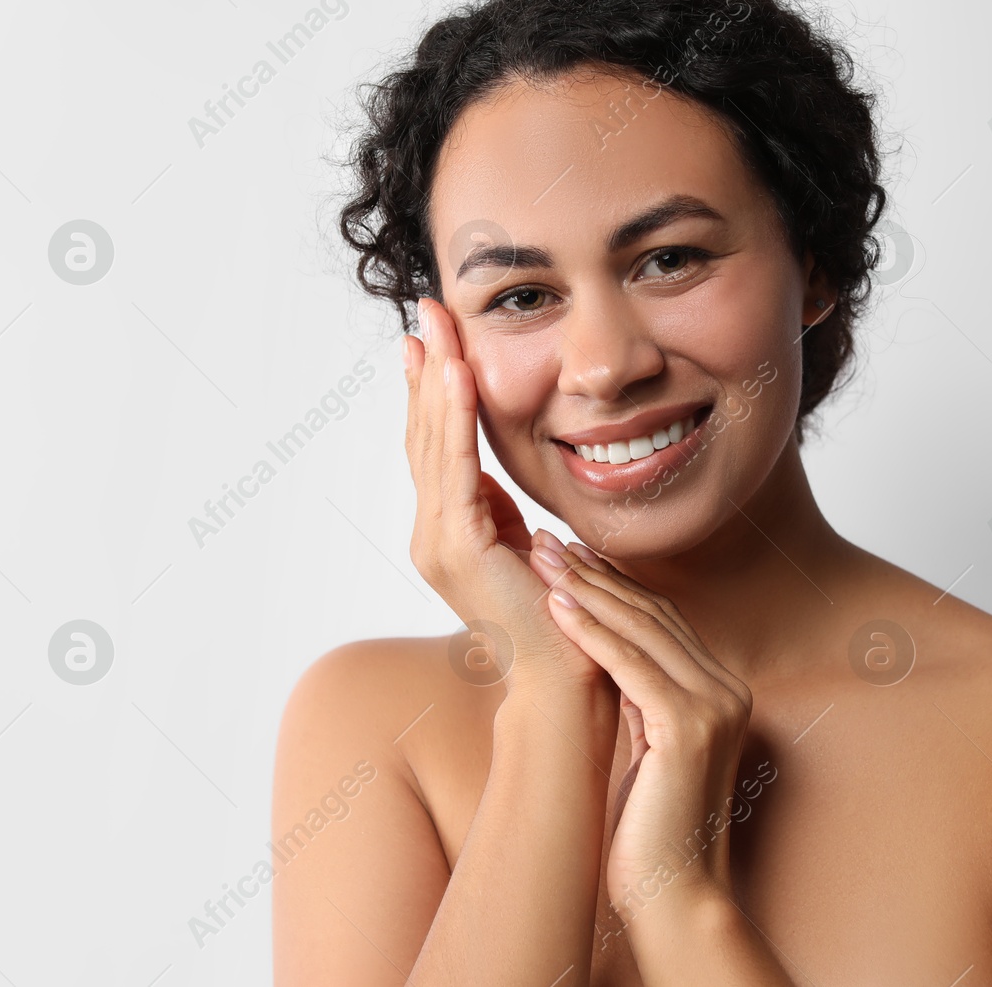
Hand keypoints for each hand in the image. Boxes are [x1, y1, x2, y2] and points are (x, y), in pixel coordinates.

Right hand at [403, 297, 605, 694]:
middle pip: (424, 433)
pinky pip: (453, 468)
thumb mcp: (530, 549)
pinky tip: (456, 373)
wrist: (567, 681)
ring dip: (435, 378)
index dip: (433, 390)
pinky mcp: (457, 547)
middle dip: (426, 367)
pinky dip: (453, 417)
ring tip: (436, 325)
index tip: (433, 338)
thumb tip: (496, 478)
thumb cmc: (563, 619)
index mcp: (451, 533)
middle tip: (425, 308)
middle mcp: (433, 535)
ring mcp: (438, 542)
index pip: (438, 446)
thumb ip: (506, 515)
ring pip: (433, 443)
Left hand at [525, 535, 752, 918]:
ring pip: (643, 632)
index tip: (571, 556)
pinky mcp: (689, 729)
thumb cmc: (652, 830)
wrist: (676, 893)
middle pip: (654, 615)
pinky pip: (632, 667)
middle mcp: (727, 691)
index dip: (614, 584)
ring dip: (587, 591)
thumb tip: (608, 659)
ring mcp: (714, 707)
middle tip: (549, 541)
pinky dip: (592, 634)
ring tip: (544, 561)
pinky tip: (558, 610)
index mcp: (721, 692)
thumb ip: (643, 700)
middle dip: (597, 575)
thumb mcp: (648, 746)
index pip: (663, 621)